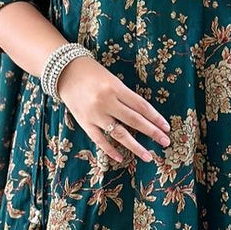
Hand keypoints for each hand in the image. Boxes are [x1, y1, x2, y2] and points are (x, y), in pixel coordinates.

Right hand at [55, 55, 171, 164]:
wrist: (64, 71)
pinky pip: (99, 139)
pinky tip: (121, 158)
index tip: (166, 127)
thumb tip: (143, 116)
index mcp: (116, 88)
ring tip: (148, 156)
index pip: (141, 106)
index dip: (155, 118)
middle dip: (152, 132)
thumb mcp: (112, 80)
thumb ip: (125, 96)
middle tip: (165, 142)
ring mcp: (95, 114)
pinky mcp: (84, 122)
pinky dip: (110, 150)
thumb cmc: (92, 73)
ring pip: (119, 134)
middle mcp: (106, 102)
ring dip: (135, 146)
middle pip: (134, 121)